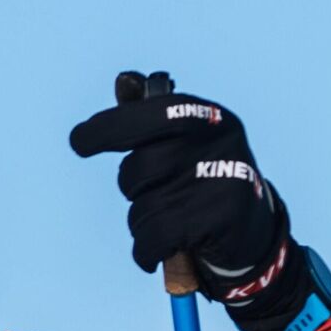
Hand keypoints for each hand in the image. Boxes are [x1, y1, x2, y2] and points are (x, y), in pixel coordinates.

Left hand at [69, 70, 330, 330]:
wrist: (251, 235)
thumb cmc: (202, 182)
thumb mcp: (184, 142)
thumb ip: (149, 114)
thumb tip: (123, 79)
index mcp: (210, 117)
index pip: (152, 114)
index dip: (108, 127)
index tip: (79, 142)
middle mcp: (221, 143)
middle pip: (139, 168)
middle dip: (132, 187)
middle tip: (147, 193)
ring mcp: (224, 180)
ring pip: (143, 208)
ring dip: (141, 223)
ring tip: (166, 223)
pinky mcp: (221, 219)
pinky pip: (155, 237)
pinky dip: (146, 250)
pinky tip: (157, 251)